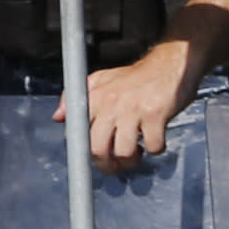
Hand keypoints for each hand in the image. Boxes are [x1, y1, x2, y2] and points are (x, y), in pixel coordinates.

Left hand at [87, 32, 201, 167]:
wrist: (170, 62)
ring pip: (123, 152)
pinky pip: (153, 146)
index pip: (77, 132)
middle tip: (116, 164)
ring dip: (131, 161)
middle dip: (107, 165)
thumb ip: (76, 97)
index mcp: (95, 97)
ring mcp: (133, 109)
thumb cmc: (136, 77)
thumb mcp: (101, 80)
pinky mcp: (155, 114)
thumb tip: (58, 117)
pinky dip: (156, 149)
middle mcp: (111, 103)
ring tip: (136, 153)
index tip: (94, 156)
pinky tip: (155, 139)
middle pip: (97, 149)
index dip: (84, 151)